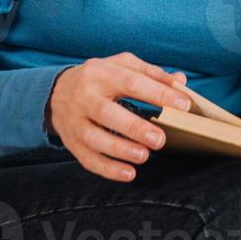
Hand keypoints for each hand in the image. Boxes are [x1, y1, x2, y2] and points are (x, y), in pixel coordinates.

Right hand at [46, 52, 190, 182]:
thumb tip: (180, 81)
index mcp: (101, 73)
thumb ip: (152, 73)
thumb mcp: (123, 66)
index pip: (132, 82)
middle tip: (160, 139)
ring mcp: (75, 121)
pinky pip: (87, 159)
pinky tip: (129, 173)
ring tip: (145, 156)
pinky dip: (108, 169)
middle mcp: (85, 96)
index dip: (158, 93)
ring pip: (94, 138)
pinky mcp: (71, 142)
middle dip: (135, 127)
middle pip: (107, 112)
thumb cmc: (100, 78)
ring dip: (120, 149)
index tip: (183, 105)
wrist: (57, 91)